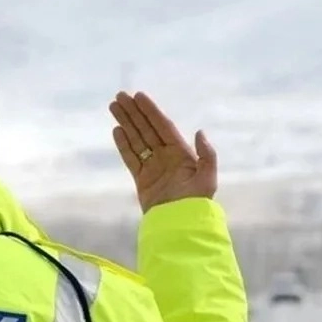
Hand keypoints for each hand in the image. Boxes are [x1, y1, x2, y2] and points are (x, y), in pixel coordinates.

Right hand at [109, 91, 217, 213]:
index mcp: (181, 153)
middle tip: (120, 96)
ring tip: (114, 107)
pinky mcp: (142, 179)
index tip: (139, 96)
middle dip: (134, 112)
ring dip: (126, 123)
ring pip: (136, 140)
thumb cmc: (196, 203)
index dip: (151, 111)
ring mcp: (152, 167)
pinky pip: (131, 157)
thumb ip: (206, 154)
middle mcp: (166, 157)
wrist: (179, 225)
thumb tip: (199, 132)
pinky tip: (117, 130)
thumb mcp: (207, 178)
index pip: (163, 126)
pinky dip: (123, 144)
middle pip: (147, 129)